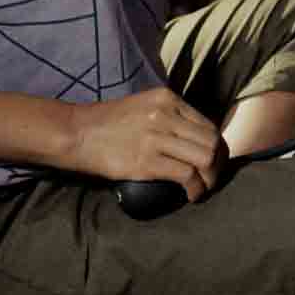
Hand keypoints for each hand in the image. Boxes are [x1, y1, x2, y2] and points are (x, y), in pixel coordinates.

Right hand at [63, 87, 224, 202]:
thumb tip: (192, 140)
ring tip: (203, 189)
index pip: (208, 125)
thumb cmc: (107, 123)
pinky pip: (186, 175)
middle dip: (218, 165)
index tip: (213, 163)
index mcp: (167, 99)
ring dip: (210, 179)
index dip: (217, 148)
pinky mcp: (147, 160)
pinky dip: (195, 189)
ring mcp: (157, 137)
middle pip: (212, 142)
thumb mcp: (143, 107)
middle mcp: (166, 114)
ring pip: (205, 158)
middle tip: (212, 179)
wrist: (75, 133)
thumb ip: (169, 117)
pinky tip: (191, 195)